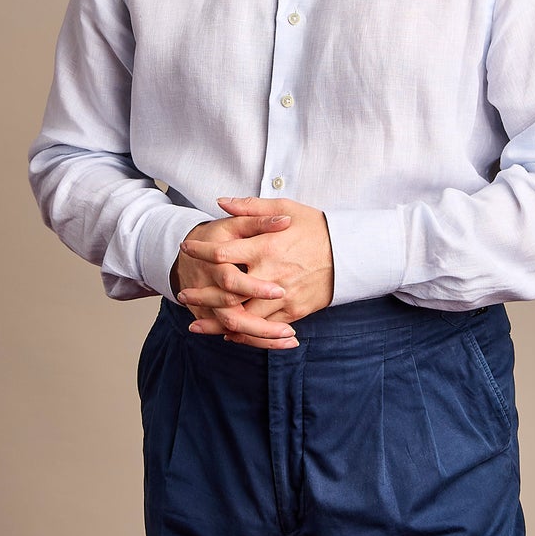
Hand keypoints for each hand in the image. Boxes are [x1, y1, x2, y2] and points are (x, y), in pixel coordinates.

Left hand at [177, 197, 334, 347]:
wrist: (352, 252)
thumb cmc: (315, 226)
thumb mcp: (285, 206)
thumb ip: (250, 207)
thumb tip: (220, 202)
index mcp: (265, 245)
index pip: (222, 252)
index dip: (199, 251)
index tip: (185, 248)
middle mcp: (271, 273)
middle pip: (226, 291)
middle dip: (201, 294)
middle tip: (183, 293)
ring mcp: (283, 295)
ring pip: (243, 316)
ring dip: (216, 322)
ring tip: (196, 324)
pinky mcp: (294, 311)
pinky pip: (264, 327)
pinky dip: (244, 332)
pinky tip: (228, 332)